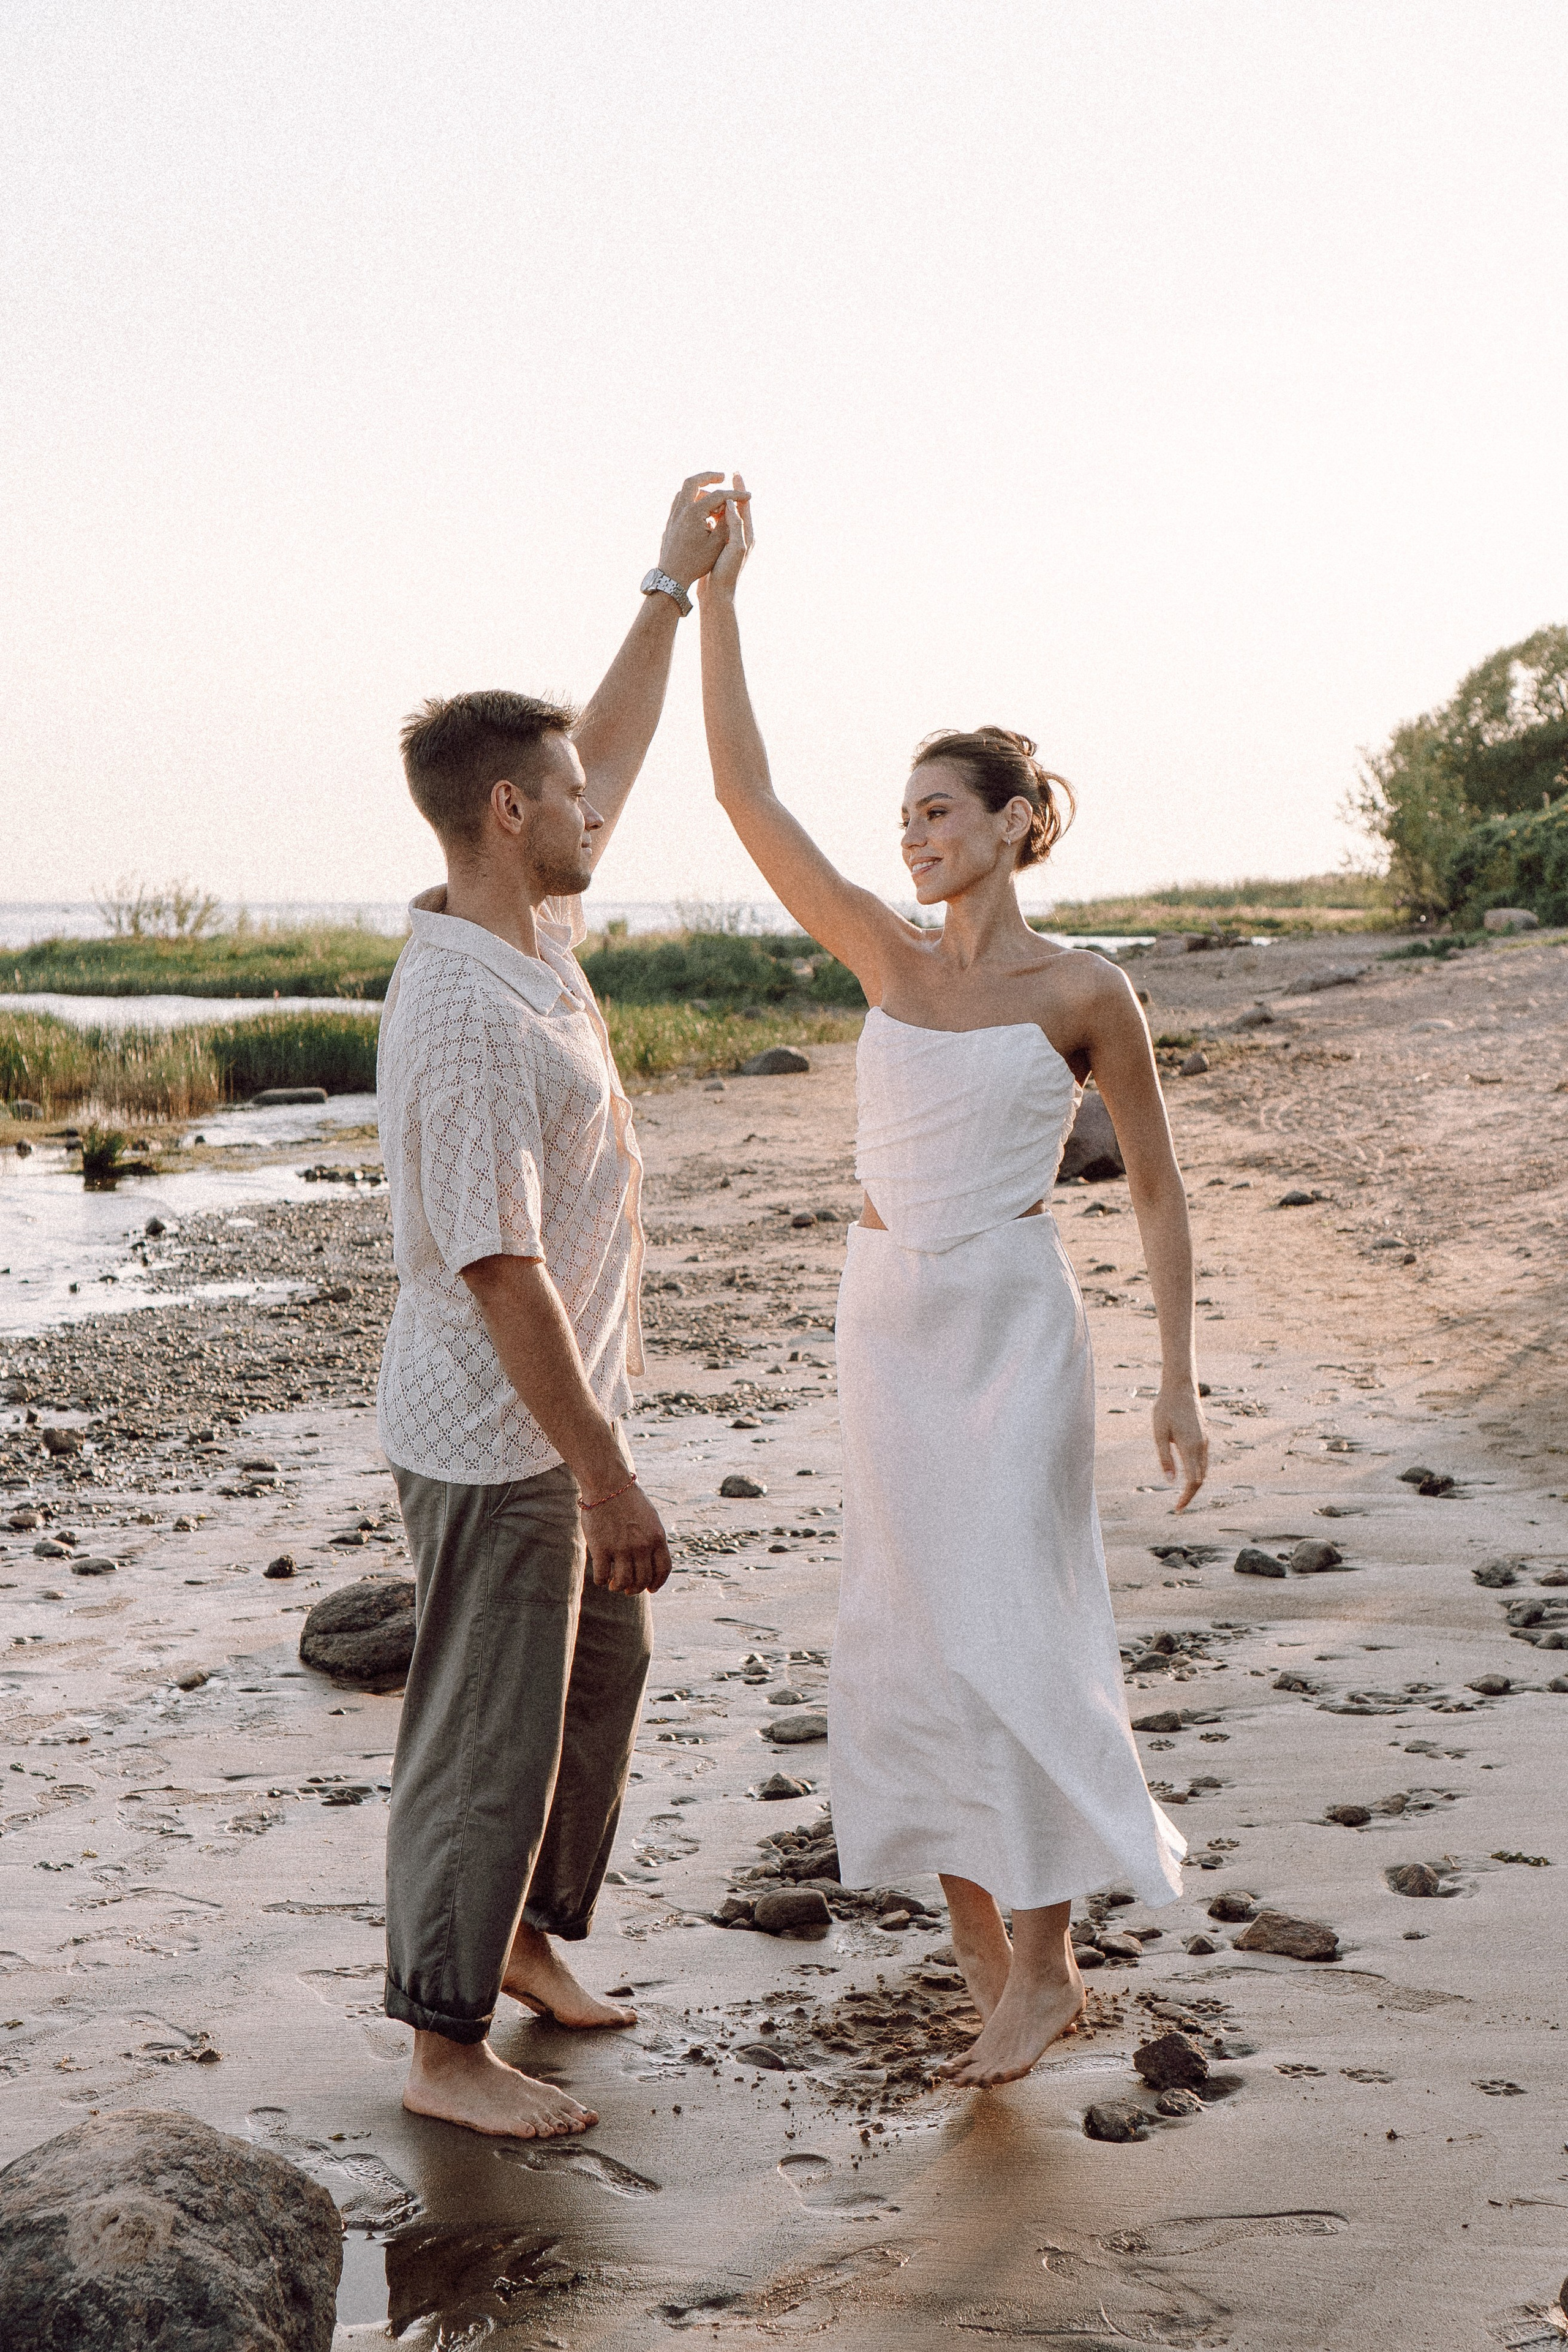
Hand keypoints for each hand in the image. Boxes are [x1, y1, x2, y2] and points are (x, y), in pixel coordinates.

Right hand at [582, 1482, 671, 1594]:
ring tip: (614, 1585)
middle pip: (643, 1580)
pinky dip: (602, 1581)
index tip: (651, 1589)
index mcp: (657, 1537)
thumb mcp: (650, 1517)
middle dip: (636, 1589)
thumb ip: (652, 1539)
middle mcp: (642, 1546)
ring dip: (618, 1587)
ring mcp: (621, 1548)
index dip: (658, 1583)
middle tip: (628, 1589)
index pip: (663, 1570)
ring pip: (623, 1582)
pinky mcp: (601, 1548)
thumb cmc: (628, 1499)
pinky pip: (603, 1576)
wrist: (607, 1483)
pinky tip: (602, 1577)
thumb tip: (651, 1561)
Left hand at [658, 472, 733, 591]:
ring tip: (714, 498)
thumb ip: (726, 522)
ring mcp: (673, 515)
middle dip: (709, 477)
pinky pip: (680, 502)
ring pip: (685, 491)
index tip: (748, 496)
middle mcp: (681, 510)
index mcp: (694, 513)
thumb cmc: (696, 563)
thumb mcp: (716, 544)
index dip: (736, 495)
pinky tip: (701, 509)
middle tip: (723, 477)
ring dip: (700, 489)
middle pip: (694, 481)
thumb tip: (732, 506)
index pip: (718, 496)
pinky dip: (692, 499)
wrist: (672, 577)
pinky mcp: (670, 523)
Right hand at [699, 474, 752, 601]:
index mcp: (747, 534)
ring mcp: (729, 542)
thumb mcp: (735, 546)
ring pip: (723, 517)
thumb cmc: (728, 573)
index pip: (745, 505)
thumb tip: (732, 502)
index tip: (735, 472)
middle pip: (734, 509)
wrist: (718, 595)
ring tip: (706, 493)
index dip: (740, 489)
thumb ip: (735, 524)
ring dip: (716, 504)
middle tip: (715, 482)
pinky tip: (699, 512)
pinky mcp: (719, 549)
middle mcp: (740, 537)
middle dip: (726, 494)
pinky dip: (709, 516)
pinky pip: (715, 527)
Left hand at [1153, 1382, 1207, 1512]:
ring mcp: (1205, 1441)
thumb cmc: (1166, 1408)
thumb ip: (1165, 1457)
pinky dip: (1198, 1472)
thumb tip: (1170, 1481)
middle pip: (1201, 1479)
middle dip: (1191, 1495)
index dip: (1187, 1497)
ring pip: (1204, 1470)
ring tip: (1182, 1495)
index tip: (1178, 1508)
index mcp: (1190, 1447)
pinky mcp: (1204, 1436)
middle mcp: (1201, 1446)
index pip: (1193, 1481)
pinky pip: (1204, 1460)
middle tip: (1178, 1506)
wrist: (1181, 1387)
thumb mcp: (1159, 1433)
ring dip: (1195, 1484)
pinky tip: (1188, 1475)